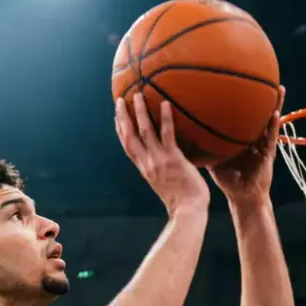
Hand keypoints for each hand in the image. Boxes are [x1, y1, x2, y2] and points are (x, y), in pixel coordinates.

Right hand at [115, 94, 208, 215]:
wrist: (187, 211)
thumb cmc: (182, 201)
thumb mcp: (165, 185)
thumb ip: (162, 172)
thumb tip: (167, 165)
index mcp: (145, 169)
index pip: (128, 147)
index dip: (120, 131)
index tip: (117, 117)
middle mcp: (147, 163)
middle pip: (129, 136)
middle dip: (123, 117)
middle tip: (120, 100)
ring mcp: (159, 160)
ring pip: (144, 131)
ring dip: (140, 111)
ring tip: (138, 94)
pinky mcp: (173, 158)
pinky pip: (167, 134)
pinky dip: (166, 118)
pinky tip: (165, 103)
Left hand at [207, 86, 283, 203]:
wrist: (243, 198)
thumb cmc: (229, 181)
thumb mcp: (214, 162)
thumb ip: (204, 150)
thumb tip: (184, 139)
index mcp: (241, 140)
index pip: (241, 118)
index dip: (241, 103)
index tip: (237, 85)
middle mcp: (253, 139)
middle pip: (257, 114)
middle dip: (260, 97)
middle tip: (261, 76)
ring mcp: (262, 146)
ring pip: (269, 122)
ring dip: (275, 105)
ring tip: (278, 89)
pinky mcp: (268, 155)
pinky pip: (270, 138)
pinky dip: (273, 126)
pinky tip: (275, 113)